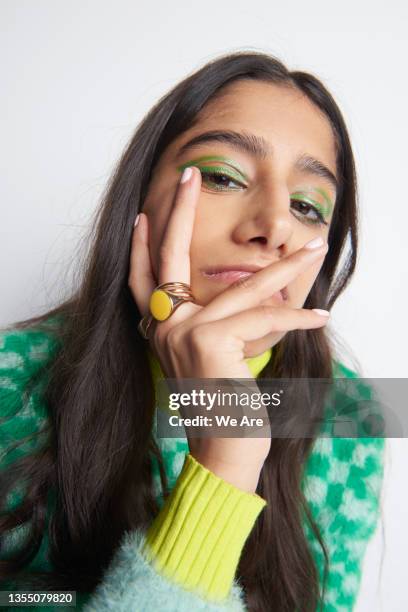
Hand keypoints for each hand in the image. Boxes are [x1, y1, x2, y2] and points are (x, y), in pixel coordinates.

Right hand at [128, 166, 328, 489]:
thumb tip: (256, 293)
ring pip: (243, 287)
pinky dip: (298, 318)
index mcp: (162, 331)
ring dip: (286, 268)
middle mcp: (165, 327)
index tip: (144, 214)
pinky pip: (264, 318)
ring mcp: (185, 331)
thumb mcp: (212, 359)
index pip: (143, 279)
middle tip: (190, 177)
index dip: (142, 246)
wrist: (222, 451)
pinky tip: (321, 314)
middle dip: (181, 212)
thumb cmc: (221, 407)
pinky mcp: (211, 340)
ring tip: (315, 247)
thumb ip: (218, 324)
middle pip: (171, 257)